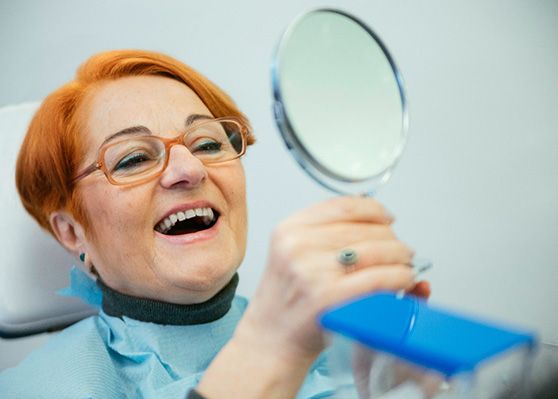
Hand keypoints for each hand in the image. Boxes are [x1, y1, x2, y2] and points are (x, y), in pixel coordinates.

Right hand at [198, 196, 424, 398]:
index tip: (387, 218)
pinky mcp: (329, 296)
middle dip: (393, 239)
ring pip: (377, 250)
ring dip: (401, 257)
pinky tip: (404, 280)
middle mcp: (298, 245)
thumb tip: (376, 216)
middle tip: (401, 251)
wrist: (270, 341)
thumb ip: (325, 233)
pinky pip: (379, 278)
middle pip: (365, 228)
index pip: (344, 205)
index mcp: (289, 229)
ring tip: (405, 266)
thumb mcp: (293, 255)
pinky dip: (400, 277)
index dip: (375, 209)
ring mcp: (312, 271)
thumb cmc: (286, 302)